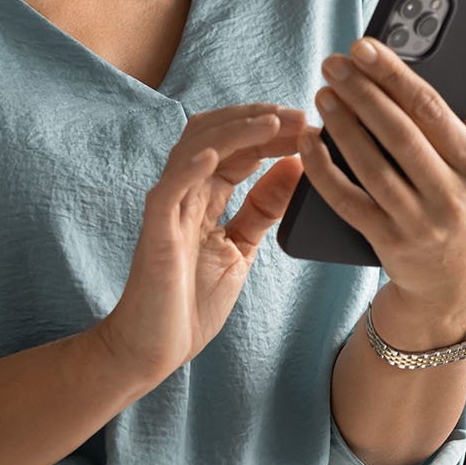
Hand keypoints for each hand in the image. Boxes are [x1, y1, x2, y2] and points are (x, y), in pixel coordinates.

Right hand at [97, 103, 309, 379]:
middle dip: (260, 120)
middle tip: (303, 116)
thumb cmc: (190, 301)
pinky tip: (218, 154)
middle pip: (218, 134)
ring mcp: (168, 207)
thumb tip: (296, 167)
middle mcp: (184, 192)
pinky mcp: (155, 230)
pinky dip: (191, 166)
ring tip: (274, 123)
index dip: (273, 131)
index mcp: (204, 195)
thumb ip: (263, 209)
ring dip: (235, 131)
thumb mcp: (240, 248)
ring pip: (194, 148)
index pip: (239, 147)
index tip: (312, 125)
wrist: (153, 348)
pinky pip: (169, 189)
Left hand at [299, 32, 465, 331]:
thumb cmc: (464, 195)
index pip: (431, 108)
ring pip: (372, 166)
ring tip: (322, 94)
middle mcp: (451, 193)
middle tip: (332, 63)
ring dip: (342, 127)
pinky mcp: (389, 243)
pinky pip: (348, 202)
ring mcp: (419, 222)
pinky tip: (308, 143)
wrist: (454, 281)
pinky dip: (324, 171)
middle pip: (399, 133)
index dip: (394, 74)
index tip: (363, 45)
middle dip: (362, 93)